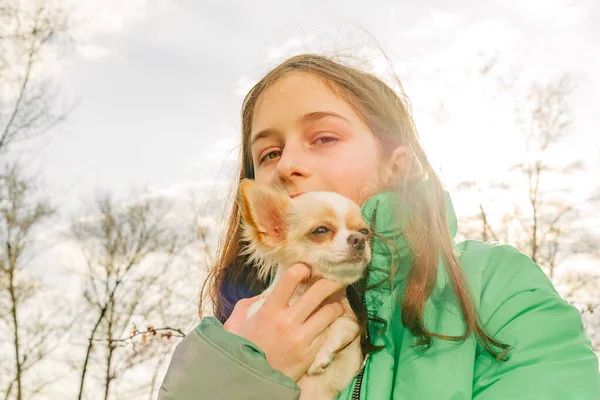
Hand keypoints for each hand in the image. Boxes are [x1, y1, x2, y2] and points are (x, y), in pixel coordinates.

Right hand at [224, 263, 344, 381]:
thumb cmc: (243, 349)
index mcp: (269, 310)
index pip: (291, 278)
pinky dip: (329, 324)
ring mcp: (301, 338)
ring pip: (330, 312)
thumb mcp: (235, 323)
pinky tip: (328, 321)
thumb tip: (260, 294)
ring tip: (335, 302)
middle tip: (335, 279)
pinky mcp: (311, 352)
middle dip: (331, 281)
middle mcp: (287, 321)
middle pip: (319, 291)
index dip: (303, 269)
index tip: (307, 270)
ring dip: (335, 304)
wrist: (250, 382)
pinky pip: (327, 331)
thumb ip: (247, 304)